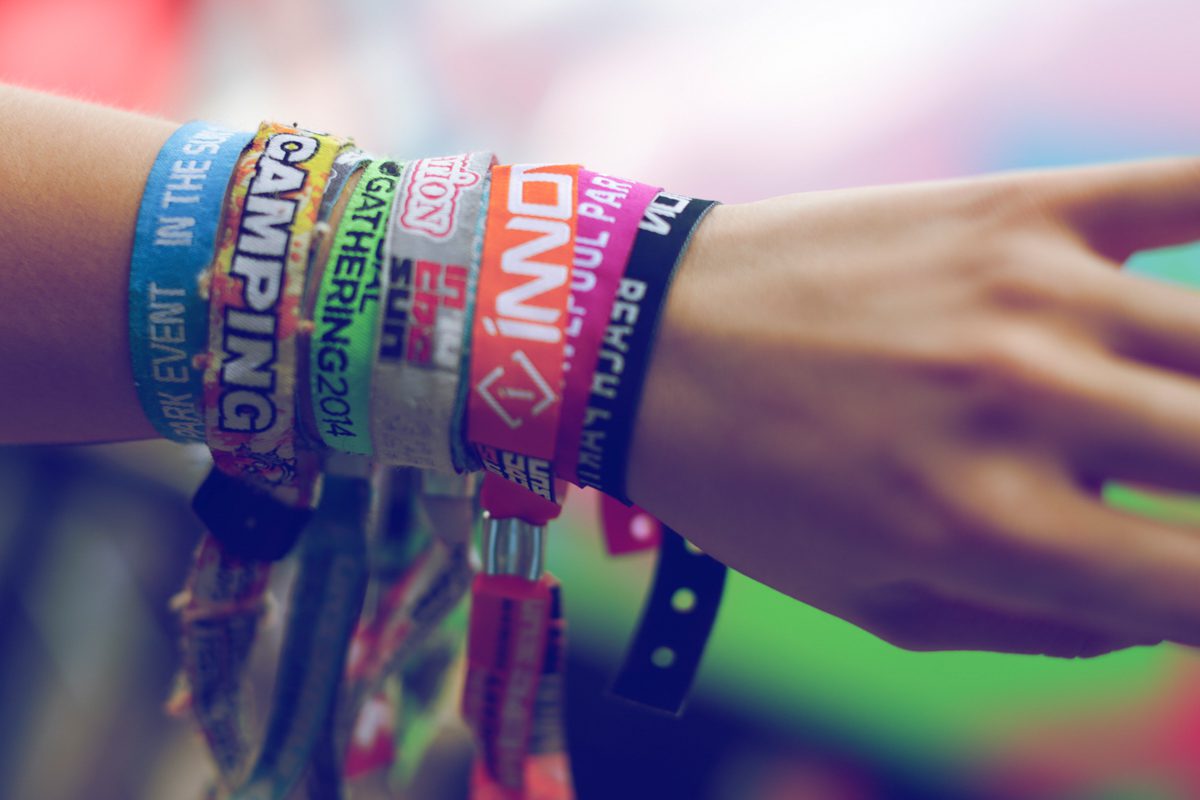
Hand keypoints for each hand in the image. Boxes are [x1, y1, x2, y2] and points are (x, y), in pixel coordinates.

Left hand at [628, 159, 1199, 656]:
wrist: (648, 336)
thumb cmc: (748, 488)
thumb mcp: (869, 602)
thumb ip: (1033, 625)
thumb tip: (1156, 613)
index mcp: (988, 530)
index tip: (1185, 582)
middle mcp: (1027, 408)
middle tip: (1167, 486)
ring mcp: (1030, 295)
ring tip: (1162, 416)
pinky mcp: (1015, 209)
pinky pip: (1189, 189)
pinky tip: (1199, 279)